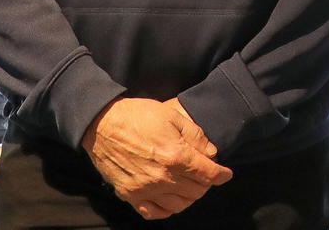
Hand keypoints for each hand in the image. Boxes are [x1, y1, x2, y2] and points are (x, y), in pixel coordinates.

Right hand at [81, 97, 231, 219]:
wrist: (103, 123)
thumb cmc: (138, 115)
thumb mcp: (172, 116)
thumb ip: (195, 136)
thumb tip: (211, 153)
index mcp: (175, 156)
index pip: (208, 174)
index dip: (221, 175)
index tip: (226, 174)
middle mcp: (162, 177)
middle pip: (196, 191)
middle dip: (205, 183)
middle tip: (203, 174)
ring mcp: (145, 189)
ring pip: (178, 206)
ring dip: (188, 197)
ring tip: (188, 185)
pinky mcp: (130, 195)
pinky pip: (154, 213)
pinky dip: (166, 210)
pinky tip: (170, 199)